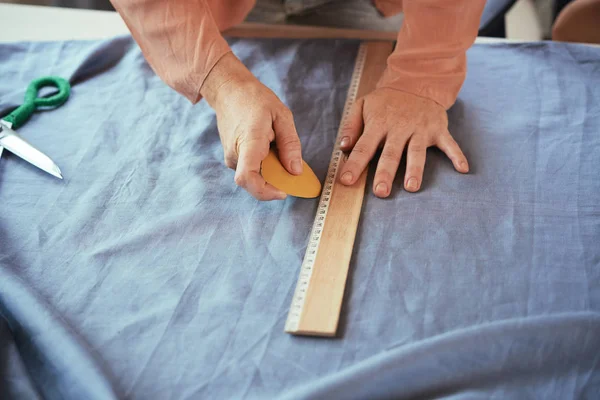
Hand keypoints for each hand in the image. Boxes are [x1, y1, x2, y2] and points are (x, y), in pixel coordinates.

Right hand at [201, 53, 302, 200]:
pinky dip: (265, 165)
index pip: (247, 178)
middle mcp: (236, 154)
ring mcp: (231, 158)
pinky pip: (252, 169)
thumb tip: (295, 171)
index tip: (283, 192)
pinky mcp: (233, 158)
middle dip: (276, 180)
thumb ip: (290, 144)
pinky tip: (268, 146)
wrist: (229, 90)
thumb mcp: (282, 115)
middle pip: (256, 182)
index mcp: (248, 142)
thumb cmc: (255, 100)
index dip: (265, 192)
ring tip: (275, 144)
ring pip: (255, 176)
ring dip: (271, 169)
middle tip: (290, 162)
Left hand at [338, 88, 468, 197]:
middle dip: (385, 173)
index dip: (355, 164)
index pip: (364, 147)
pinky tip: (462, 169)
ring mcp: (420, 129)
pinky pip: (449, 143)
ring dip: (415, 169)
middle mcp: (399, 128)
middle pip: (391, 153)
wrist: (417, 80)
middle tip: (380, 192)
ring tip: (411, 187)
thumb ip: (351, 125)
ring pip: (417, 151)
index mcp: (379, 123)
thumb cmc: (386, 101)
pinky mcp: (438, 129)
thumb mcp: (363, 105)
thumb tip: (343, 147)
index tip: (346, 180)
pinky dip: (457, 155)